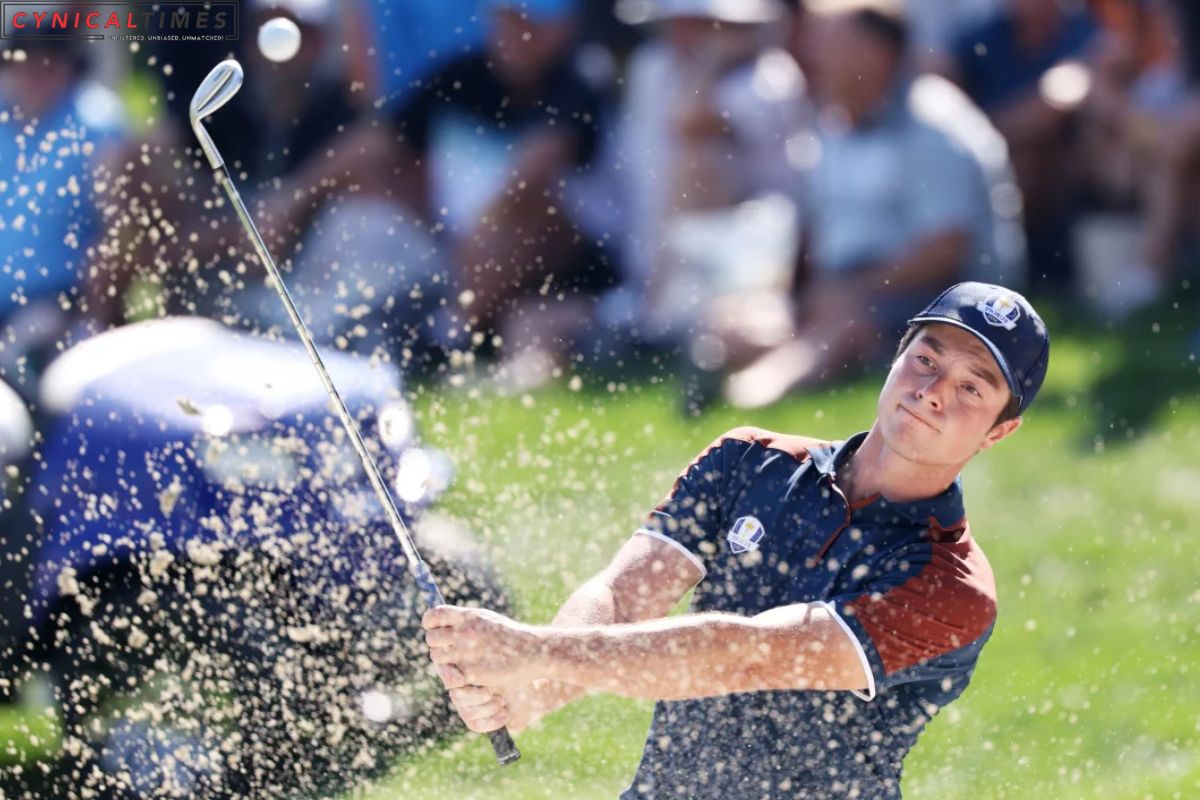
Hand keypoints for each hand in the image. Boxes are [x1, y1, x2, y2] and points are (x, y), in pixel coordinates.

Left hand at [421, 606, 545, 692]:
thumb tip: (441, 621)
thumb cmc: (509, 637)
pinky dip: (455, 676)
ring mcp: (466, 652)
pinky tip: (465, 676)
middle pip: (432, 639)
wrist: (532, 653)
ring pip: (437, 658)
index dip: (429, 622)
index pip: (435, 615)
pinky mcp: (470, 672)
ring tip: (455, 663)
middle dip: (437, 645)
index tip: (431, 628)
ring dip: (444, 662)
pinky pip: (450, 675)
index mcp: (469, 616)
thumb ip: (465, 619)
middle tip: (446, 650)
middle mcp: (465, 632)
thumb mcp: (487, 619)